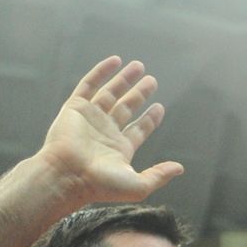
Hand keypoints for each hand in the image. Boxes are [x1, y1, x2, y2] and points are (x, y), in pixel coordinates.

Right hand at [33, 57, 182, 206]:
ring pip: (110, 93)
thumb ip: (159, 175)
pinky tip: (115, 61)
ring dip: (124, 79)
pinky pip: (89, 85)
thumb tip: (180, 168)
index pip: (139, 129)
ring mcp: (90, 118)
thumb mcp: (138, 185)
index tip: (160, 107)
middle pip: (126, 107)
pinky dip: (101, 72)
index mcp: (120, 149)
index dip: (150, 118)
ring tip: (138, 66)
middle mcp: (105, 132)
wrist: (67, 175)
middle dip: (139, 94)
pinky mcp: (75, 108)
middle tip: (152, 80)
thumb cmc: (100, 185)